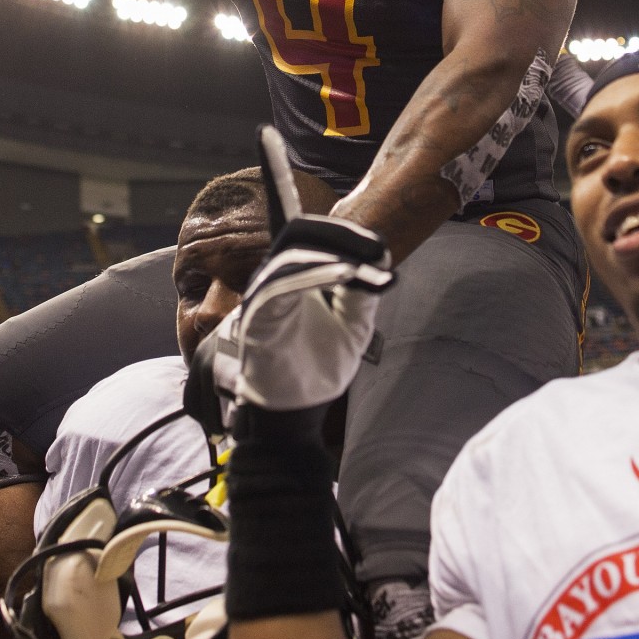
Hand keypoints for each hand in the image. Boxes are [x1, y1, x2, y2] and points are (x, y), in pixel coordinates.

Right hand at [199, 215, 393, 423]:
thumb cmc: (318, 364)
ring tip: (363, 269)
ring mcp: (262, 297)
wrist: (297, 410)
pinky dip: (312, 277)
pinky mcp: (256, 319)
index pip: (308, 232)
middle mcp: (274, 279)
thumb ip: (362, 292)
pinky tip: (343, 277)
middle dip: (338, 234)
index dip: (342, 229)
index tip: (380, 245)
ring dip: (330, 256)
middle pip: (297, 233)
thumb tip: (382, 257)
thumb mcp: (353, 324)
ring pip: (290, 257)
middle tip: (377, 250)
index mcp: (294, 275)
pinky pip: (279, 287)